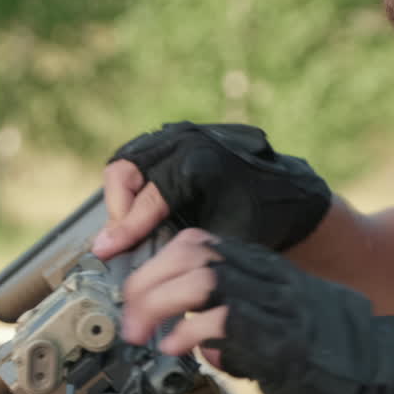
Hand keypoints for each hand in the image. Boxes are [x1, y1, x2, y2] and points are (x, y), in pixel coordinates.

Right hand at [92, 121, 330, 259]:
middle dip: (119, 209)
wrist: (285, 196)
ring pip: (128, 161)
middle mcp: (186, 141)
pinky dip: (132, 185)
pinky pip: (139, 158)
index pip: (148, 196)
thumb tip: (131, 258)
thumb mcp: (221, 239)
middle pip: (126, 170)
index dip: (125, 228)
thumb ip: (174, 243)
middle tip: (119, 239)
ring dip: (121, 197)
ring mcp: (179, 135)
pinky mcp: (175, 139)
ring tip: (129, 227)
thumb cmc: (261, 219)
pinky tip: (140, 212)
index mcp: (199, 163)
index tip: (108, 249)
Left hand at [121, 230, 393, 393]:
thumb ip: (248, 334)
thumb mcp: (292, 336)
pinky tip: (176, 351)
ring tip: (144, 335)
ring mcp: (279, 307)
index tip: (138, 295)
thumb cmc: (351, 369)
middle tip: (130, 320)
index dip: (160, 263)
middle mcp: (274, 281)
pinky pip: (221, 320)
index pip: (204, 244)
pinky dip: (187, 333)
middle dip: (148, 282)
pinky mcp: (282, 340)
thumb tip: (208, 346)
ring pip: (201, 277)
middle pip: (194, 251)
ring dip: (159, 304)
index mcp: (274, 275)